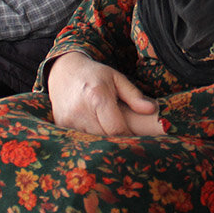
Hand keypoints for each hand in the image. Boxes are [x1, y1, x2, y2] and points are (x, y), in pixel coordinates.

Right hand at [47, 51, 162, 136]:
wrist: (64, 72)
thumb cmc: (95, 75)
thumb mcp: (117, 78)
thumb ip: (134, 96)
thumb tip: (152, 110)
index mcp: (98, 96)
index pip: (117, 129)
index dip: (128, 135)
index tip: (136, 135)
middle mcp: (81, 109)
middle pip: (105, 137)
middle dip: (117, 138)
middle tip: (125, 133)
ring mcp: (68, 119)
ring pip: (92, 140)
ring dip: (102, 138)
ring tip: (108, 127)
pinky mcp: (61, 124)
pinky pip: (80, 138)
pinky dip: (89, 136)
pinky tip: (94, 127)